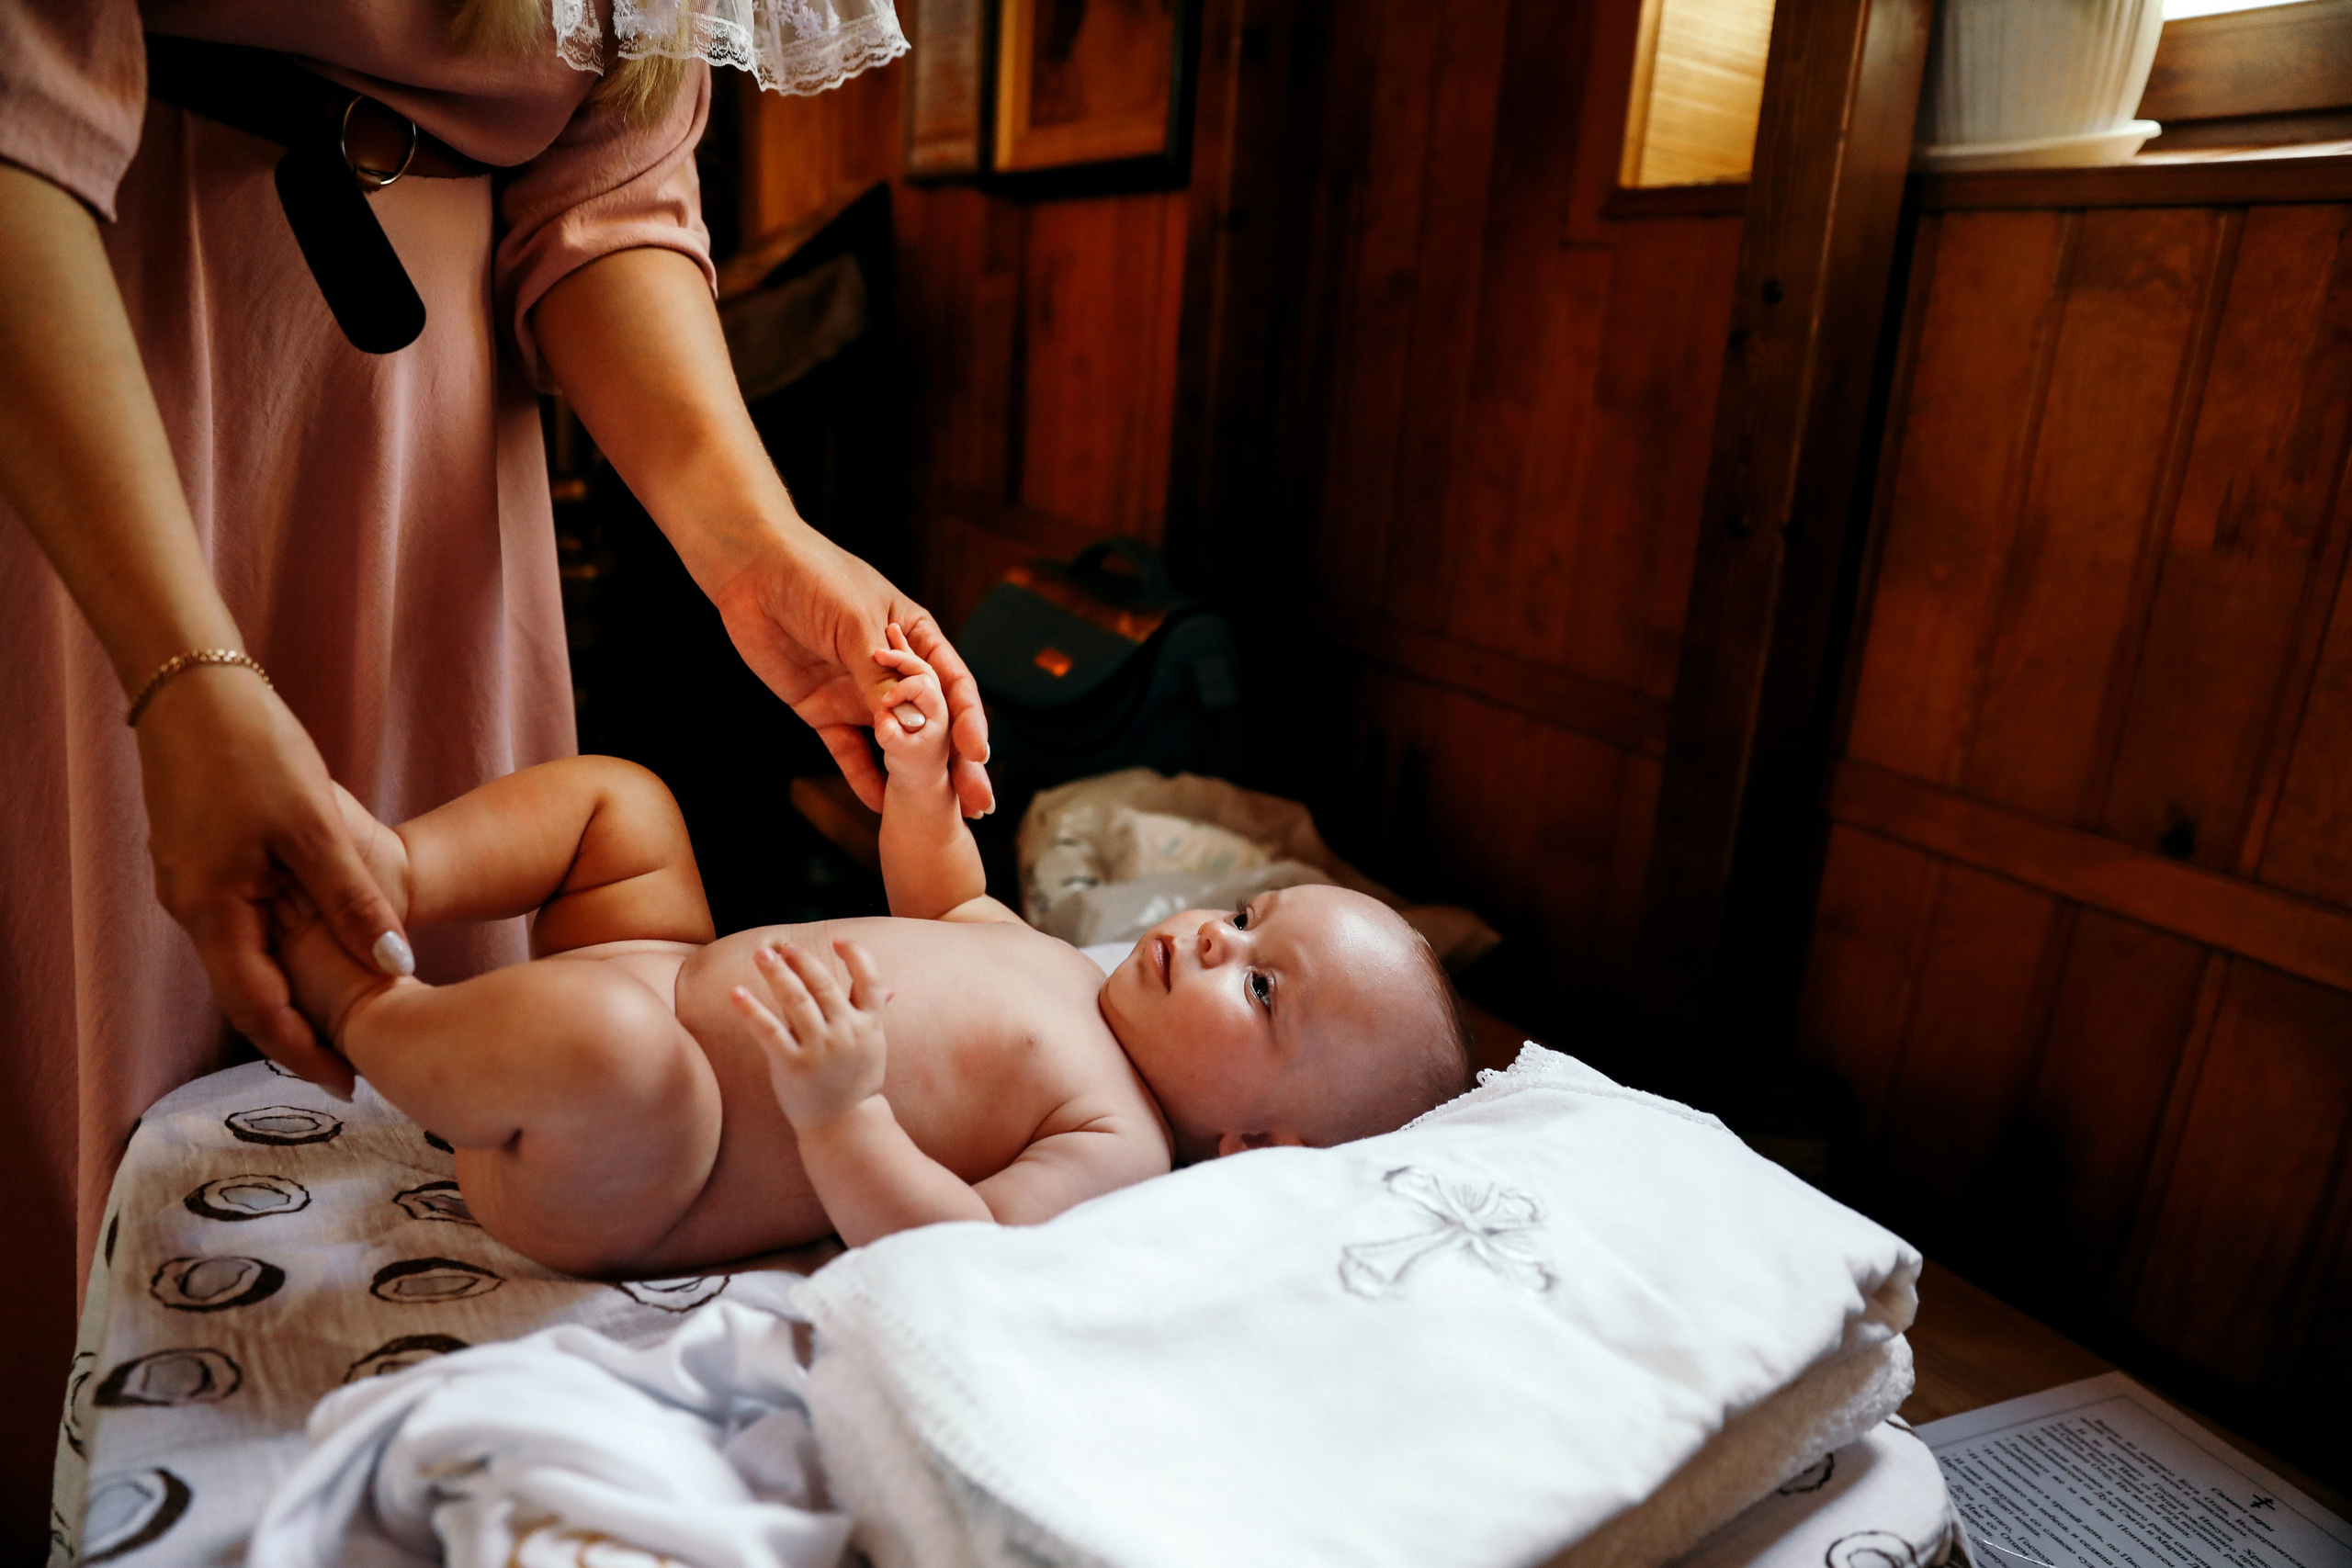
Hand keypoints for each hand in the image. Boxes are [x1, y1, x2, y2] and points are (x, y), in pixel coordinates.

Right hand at [134, 668, 411, 1096]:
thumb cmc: (252, 747)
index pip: (256, 1007)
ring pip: (246, 960)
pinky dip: (280, 952)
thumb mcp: (314, 826)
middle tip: (355, 1068)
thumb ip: (354, 899)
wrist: (192, 684)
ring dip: (290, 994)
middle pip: (247, 993)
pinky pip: (242, 925)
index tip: (348, 1084)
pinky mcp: (203, 860)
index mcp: (211, 909)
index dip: (302, 1050)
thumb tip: (397, 965)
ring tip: (346, 1023)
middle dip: (297, 1034)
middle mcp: (192, 907)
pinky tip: (320, 956)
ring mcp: (193, 884)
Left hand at [704, 528, 991, 818]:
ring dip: (914, 776)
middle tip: (978, 801)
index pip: (951, 685)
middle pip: (932, 723)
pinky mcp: (823, 711)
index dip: (968, 720)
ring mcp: (859, 694)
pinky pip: (848, 751)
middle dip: (955, 764)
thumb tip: (907, 726)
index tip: (977, 753)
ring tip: (934, 812)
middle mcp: (893, 672)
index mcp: (915, 638)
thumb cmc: (814, 578)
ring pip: (895, 743)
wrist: (752, 572)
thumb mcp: (855, 622)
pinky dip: (864, 777)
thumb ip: (879, 676)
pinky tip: (880, 805)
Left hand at [734, 938, 891, 1129]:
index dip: (856, 956)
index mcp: (868, 1024)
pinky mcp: (792, 1065)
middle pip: (823, 985)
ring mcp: (819, 1049)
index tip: (839, 940)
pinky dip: (751, 1009)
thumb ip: (873, 1012)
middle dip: (802, 961)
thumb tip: (888, 987)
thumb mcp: (872, 1045)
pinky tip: (736, 992)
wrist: (845, 1124)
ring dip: (777, 974)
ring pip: (796, 1001)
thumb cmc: (856, 1080)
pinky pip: (768, 1030)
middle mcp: (846, 1032)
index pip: (869, 980)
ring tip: (762, 955)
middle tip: (784, 947)